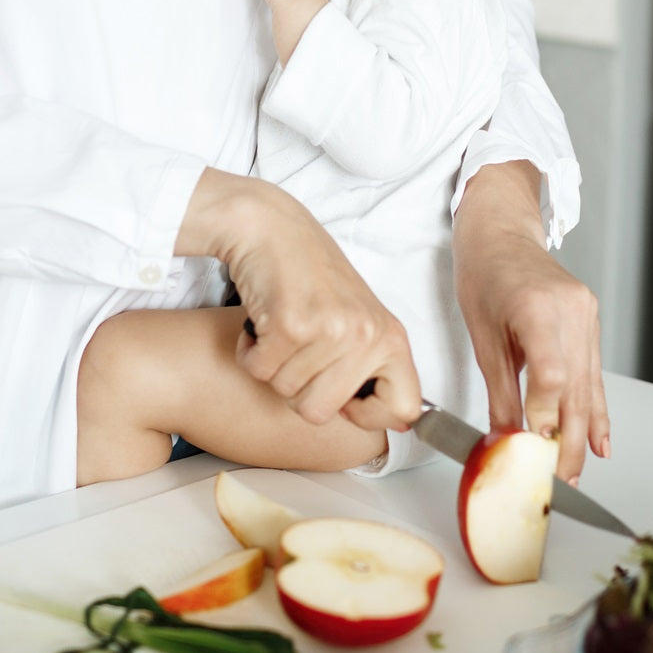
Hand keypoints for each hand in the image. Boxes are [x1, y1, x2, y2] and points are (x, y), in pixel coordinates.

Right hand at [177, 169, 422, 432]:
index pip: (402, 410)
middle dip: (297, 389)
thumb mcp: (360, 320)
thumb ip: (373, 367)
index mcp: (391, 337)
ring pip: (286, 393)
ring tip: (282, 327)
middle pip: (320, 412)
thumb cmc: (312, 276)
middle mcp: (367, 334)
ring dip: (272, 365)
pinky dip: (250, 352)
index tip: (344, 395)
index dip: (367, 415)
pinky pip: (259, 370)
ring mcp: (329, 330)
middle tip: (298, 349)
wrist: (272, 228)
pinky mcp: (290, 324)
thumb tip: (399, 423)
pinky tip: (262, 323)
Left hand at [453, 161, 609, 483]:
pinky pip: (594, 373)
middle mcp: (570, 311)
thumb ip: (499, 389)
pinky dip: (596, 409)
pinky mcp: (591, 322)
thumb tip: (507, 437)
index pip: (551, 373)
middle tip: (559, 478)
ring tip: (575, 470)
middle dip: (569, 439)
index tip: (534, 444)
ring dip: (584, 432)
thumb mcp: (481, 334)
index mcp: (537, 308)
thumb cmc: (483, 275)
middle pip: (576, 387)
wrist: (502, 235)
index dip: (544, 413)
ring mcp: (586, 316)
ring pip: (589, 385)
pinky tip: (601, 441)